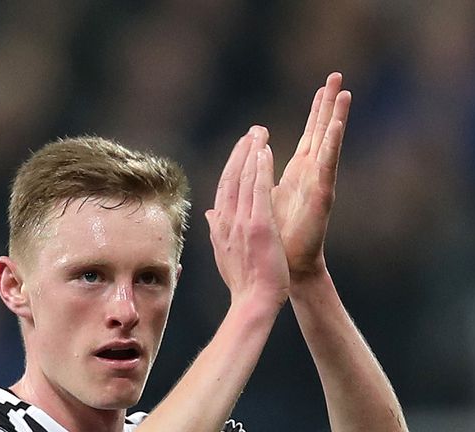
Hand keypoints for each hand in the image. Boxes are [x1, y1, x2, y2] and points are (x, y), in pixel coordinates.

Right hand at [205, 128, 289, 308]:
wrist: (253, 302)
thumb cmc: (244, 283)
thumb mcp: (224, 253)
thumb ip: (217, 230)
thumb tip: (209, 213)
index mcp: (220, 226)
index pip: (224, 189)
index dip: (232, 166)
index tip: (241, 150)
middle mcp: (226, 220)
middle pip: (231, 178)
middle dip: (241, 153)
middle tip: (252, 132)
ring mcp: (241, 222)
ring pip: (244, 179)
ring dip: (251, 152)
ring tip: (259, 133)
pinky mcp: (259, 225)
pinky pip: (259, 190)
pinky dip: (260, 169)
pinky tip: (265, 151)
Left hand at [267, 72, 351, 276]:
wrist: (283, 269)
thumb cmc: (275, 240)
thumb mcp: (260, 203)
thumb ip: (253, 185)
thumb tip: (237, 176)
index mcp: (297, 173)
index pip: (309, 134)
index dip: (316, 111)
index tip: (322, 87)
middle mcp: (311, 174)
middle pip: (322, 130)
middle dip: (328, 103)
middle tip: (337, 74)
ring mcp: (318, 184)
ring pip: (328, 143)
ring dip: (336, 117)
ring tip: (344, 92)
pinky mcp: (321, 196)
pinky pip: (327, 166)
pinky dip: (331, 145)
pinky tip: (337, 126)